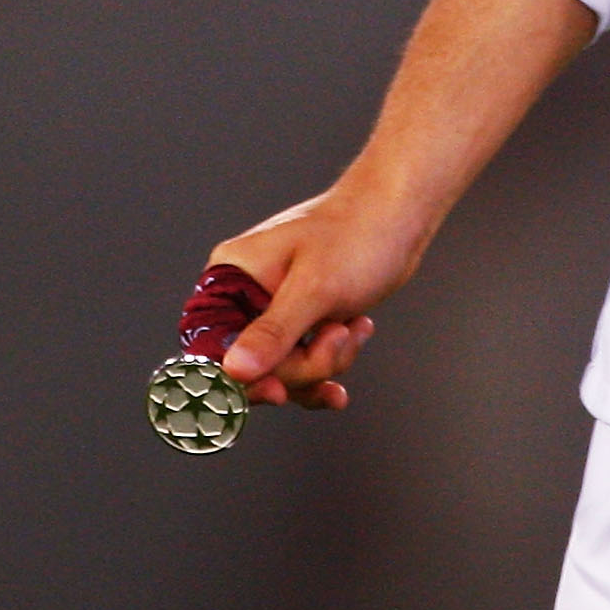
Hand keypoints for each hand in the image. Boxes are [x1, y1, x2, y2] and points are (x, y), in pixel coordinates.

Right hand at [200, 186, 426, 412]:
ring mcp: (273, 310)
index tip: (275, 393)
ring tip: (354, 328)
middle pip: (251, 367)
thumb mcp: (314, 288)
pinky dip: (331, 361)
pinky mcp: (301, 321)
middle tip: (337, 337)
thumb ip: (274, 332)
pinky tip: (355, 340)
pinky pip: (304, 362)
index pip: (209, 345)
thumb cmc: (357, 234)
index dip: (236, 378)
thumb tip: (233, 371)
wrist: (400, 217)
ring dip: (325, 361)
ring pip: (283, 369)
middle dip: (302, 364)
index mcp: (230, 277)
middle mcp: (245, 296)